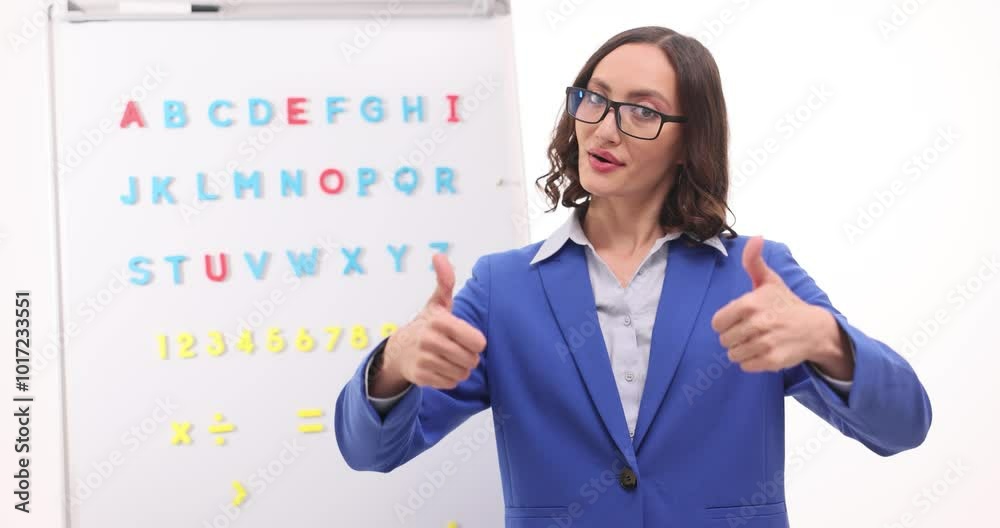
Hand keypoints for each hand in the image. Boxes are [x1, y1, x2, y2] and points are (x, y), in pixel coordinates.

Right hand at [377, 254, 486, 391]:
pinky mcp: (421, 377)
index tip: (466, 338)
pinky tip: (440, 368)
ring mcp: (424, 360)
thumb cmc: (427, 324)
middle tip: (457, 349)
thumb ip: (444, 281)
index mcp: (440, 321)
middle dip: (468, 357)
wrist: (399, 349)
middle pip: (471, 359)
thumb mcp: (437, 302)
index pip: (477, 342)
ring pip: (462, 373)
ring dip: (460, 368)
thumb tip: (438, 255)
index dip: (476, 342)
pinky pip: (451, 383)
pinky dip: (449, 378)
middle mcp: (430, 340)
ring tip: (448, 358)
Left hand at [710, 236, 852, 377]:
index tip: (739, 319)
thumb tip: (755, 238)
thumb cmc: (786, 304)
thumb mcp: (769, 281)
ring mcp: (765, 343)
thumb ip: (754, 261)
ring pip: (733, 354)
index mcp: (750, 303)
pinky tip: (763, 351)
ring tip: (756, 341)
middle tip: (750, 331)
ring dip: (742, 350)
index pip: (717, 322)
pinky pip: (746, 366)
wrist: (815, 329)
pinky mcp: (772, 361)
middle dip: (734, 336)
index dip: (725, 322)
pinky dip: (752, 362)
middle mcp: (757, 323)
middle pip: (724, 339)